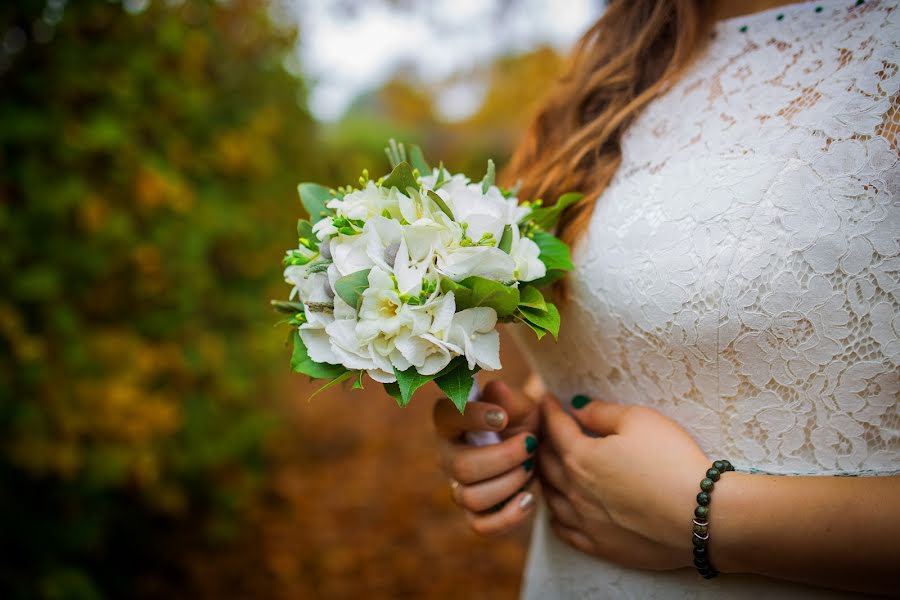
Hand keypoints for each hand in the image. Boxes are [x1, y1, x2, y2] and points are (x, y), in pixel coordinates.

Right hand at [432, 379, 540, 535]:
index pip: (446, 417)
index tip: (502, 417)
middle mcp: (448, 456)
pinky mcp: (476, 515)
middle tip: (530, 444)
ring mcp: (460, 487)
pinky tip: (529, 498)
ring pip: (470, 497)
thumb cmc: (524, 422)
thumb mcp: (524, 406)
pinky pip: (481, 526)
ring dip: (508, 483)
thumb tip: (496, 389)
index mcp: (452, 422)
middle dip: (501, 457)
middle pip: (460, 466)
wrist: (539, 451)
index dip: (471, 418)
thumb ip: (510, 399)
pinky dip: (508, 516)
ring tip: (531, 469)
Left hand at [539, 394, 708, 569]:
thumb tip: (577, 408)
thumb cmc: (673, 462)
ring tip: (546, 465)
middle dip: (542, 441)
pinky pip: (564, 531)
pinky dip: (555, 516)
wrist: (702, 517)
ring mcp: (586, 521)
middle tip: (545, 429)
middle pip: (546, 462)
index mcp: (581, 457)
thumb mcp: (640, 420)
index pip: (555, 428)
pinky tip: (557, 510)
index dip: (549, 409)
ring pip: (550, 497)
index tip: (547, 398)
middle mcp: (575, 490)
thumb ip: (602, 413)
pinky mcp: (601, 546)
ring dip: (544, 477)